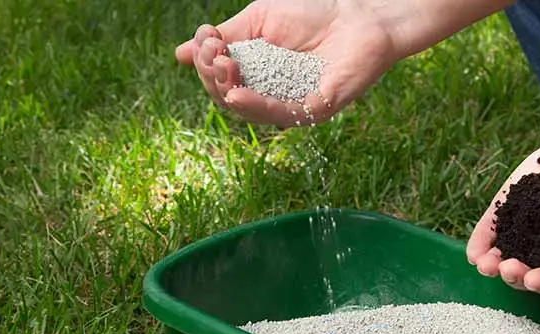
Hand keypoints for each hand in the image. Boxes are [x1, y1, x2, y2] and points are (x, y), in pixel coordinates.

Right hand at [174, 0, 398, 127]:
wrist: (359, 14)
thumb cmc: (313, 13)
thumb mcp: (258, 20)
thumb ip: (225, 37)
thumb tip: (180, 53)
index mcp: (256, 75)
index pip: (219, 79)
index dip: (205, 62)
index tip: (207, 38)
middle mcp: (272, 95)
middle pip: (228, 98)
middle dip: (212, 75)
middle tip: (214, 52)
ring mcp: (293, 105)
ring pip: (250, 111)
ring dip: (227, 90)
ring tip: (222, 67)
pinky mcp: (316, 109)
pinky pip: (281, 114)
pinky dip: (256, 106)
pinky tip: (237, 93)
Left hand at [465, 135, 539, 293]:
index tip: (534, 280)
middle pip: (526, 272)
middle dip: (515, 274)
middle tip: (509, 269)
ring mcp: (524, 232)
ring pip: (504, 256)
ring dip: (493, 265)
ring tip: (485, 265)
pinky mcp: (508, 210)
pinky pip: (491, 229)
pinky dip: (481, 242)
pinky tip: (474, 253)